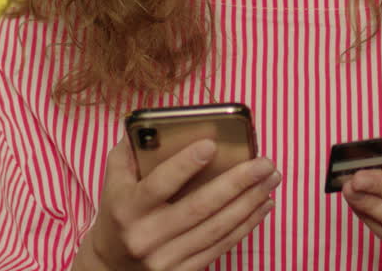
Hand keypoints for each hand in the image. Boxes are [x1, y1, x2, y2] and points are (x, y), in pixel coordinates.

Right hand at [73, 137, 279, 270]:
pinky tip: (263, 205)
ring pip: (216, 228)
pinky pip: (221, 247)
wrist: (110, 266)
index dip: (185, 164)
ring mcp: (166, 259)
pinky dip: (246, 225)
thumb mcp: (113, 181)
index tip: (211, 143)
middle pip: (199, 207)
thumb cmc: (118, 213)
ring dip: (250, 203)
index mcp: (127, 208)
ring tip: (271, 179)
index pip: (159, 184)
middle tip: (264, 163)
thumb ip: (130, 151)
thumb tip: (155, 123)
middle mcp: (146, 236)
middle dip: (237, 182)